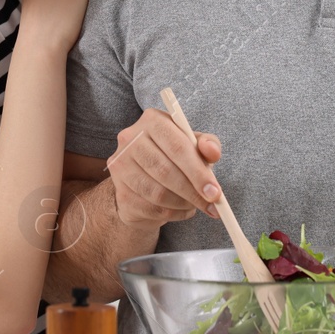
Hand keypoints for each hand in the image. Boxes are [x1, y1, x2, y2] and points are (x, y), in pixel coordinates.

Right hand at [107, 108, 223, 227]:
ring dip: (183, 203)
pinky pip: (151, 208)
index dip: (197, 171)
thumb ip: (208, 145)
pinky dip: (173, 213)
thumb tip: (212, 152)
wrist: (145, 181)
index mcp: (153, 120)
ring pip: (157, 193)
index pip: (177, 146)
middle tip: (211, 204)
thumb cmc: (175, 158)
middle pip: (165, 170)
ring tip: (195, 204)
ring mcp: (120, 166)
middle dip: (193, 191)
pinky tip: (181, 209)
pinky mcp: (119, 192)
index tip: (215, 191)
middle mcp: (130, 139)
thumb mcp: (195, 147)